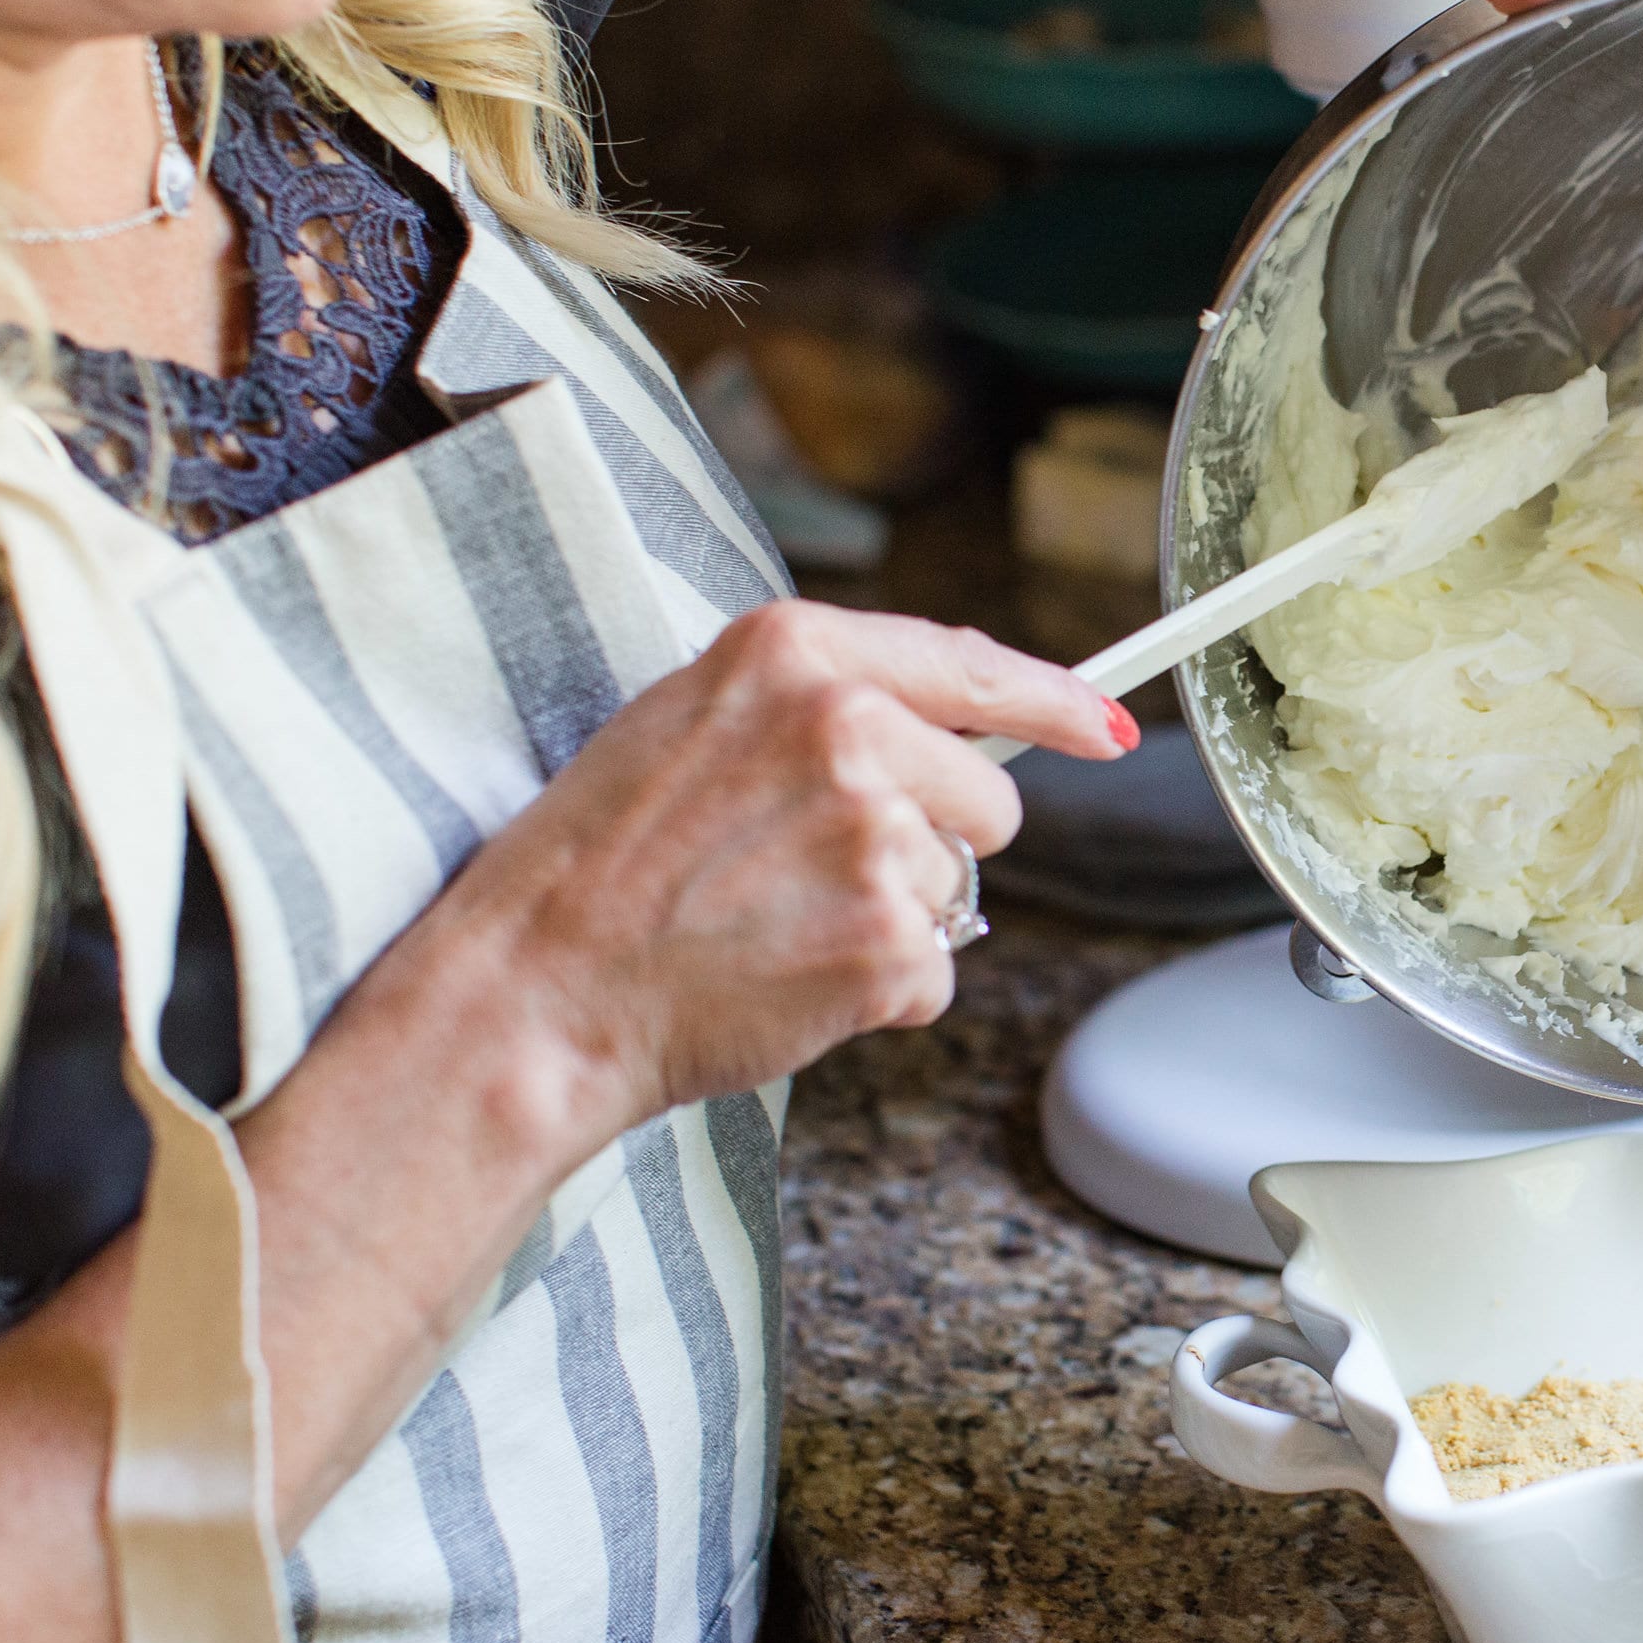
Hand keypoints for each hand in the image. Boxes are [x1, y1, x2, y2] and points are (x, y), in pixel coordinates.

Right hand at [378, 603, 1132, 1168]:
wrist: (535, 990)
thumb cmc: (600, 865)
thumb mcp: (692, 722)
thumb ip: (819, 701)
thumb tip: (960, 723)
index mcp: (793, 650)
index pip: (974, 666)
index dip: (1057, 704)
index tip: (1107, 726)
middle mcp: (844, 726)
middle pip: (988, 797)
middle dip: (927, 842)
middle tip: (804, 873)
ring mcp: (873, 833)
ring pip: (960, 887)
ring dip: (893, 920)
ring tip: (776, 923)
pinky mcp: (888, 937)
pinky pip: (936, 970)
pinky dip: (878, 992)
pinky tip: (787, 977)